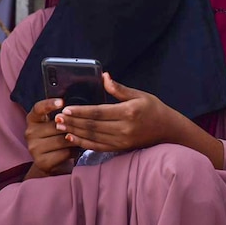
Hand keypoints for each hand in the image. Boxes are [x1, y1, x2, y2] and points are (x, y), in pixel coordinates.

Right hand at [25, 98, 79, 177]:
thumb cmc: (58, 138)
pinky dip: (74, 152)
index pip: (38, 108)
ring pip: (62, 139)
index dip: (49, 104)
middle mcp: (29, 133)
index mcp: (32, 119)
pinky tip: (75, 151)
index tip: (61, 101)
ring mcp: (33, 148)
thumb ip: (62, 116)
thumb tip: (75, 110)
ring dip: (75, 140)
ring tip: (80, 140)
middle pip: (56, 126)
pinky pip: (64, 153)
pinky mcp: (41, 162)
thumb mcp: (56, 124)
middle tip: (83, 129)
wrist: (53, 164)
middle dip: (72, 127)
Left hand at [54, 73, 179, 152]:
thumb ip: (119, 88)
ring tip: (60, 127)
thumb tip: (104, 76)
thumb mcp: (139, 94)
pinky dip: (84, 143)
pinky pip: (99, 147)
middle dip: (73, 122)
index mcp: (128, 112)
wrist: (168, 130)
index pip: (99, 112)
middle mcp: (124, 128)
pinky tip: (72, 138)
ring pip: (93, 137)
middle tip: (57, 118)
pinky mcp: (121, 148)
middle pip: (93, 126)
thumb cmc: (154, 109)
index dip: (81, 111)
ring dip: (75, 132)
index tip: (66, 109)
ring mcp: (122, 140)